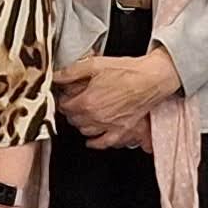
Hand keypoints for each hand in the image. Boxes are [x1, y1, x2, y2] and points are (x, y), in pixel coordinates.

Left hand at [58, 47, 181, 149]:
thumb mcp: (95, 64)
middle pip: (73, 119)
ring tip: (82, 115)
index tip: (65, 95)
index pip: (65, 106)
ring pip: (85, 131)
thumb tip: (56, 77)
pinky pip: (104, 142)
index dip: (63, 99)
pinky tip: (90, 140)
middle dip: (71, 110)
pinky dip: (95, 143)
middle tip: (73, 102)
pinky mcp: (122, 129)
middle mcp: (96, 117)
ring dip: (80, 123)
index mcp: (87, 101)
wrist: (151, 78)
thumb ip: (71, 72)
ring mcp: (109, 125)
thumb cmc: (127, 71)